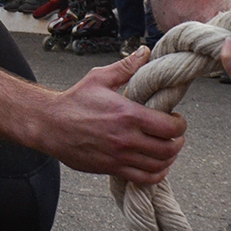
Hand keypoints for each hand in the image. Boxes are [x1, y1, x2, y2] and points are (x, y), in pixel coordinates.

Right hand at [30, 47, 187, 183]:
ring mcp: (119, 157)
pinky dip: (157, 174)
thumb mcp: (99, 78)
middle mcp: (126, 138)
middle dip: (177, 141)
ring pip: (159, 166)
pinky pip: (144, 179)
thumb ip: (126, 67)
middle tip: (175, 135)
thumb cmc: (74, 101)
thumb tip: (145, 52)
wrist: (50, 124)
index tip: (176, 119)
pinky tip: (156, 165)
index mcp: (128, 114)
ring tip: (167, 149)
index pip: (170, 127)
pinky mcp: (111, 168)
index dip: (180, 124)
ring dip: (169, 158)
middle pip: (168, 148)